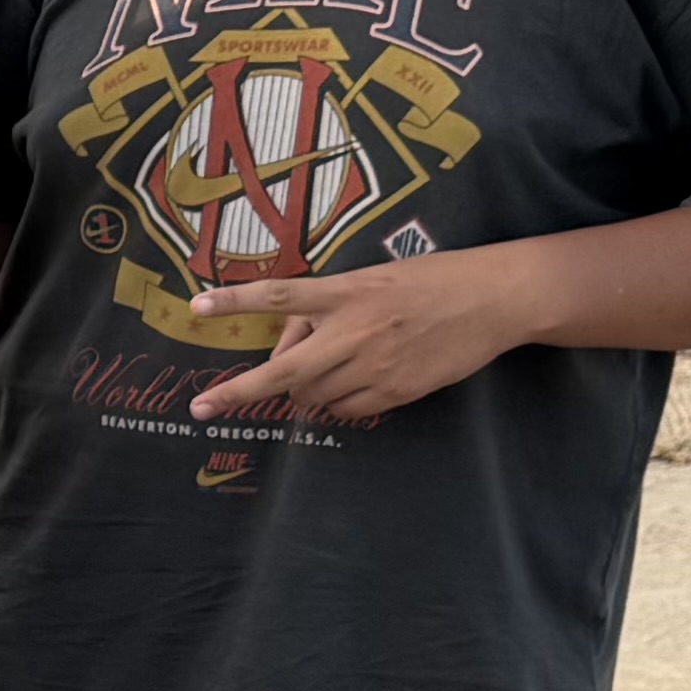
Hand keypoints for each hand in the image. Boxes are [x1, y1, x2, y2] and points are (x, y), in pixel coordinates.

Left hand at [184, 242, 533, 428]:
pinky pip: (344, 410)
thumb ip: (326, 309)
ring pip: (311, 396)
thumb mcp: (373, 280)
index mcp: (347, 290)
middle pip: (283, 371)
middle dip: (238, 393)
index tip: (196, 308)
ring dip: (303, 392)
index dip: (235, 302)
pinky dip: (337, 403)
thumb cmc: (430, 282)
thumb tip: (286, 348)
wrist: (494, 300)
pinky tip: (356, 382)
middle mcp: (354, 329)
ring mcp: (374, 364)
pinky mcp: (395, 391)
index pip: (280, 296)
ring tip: (329, 369)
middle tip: (202, 408)